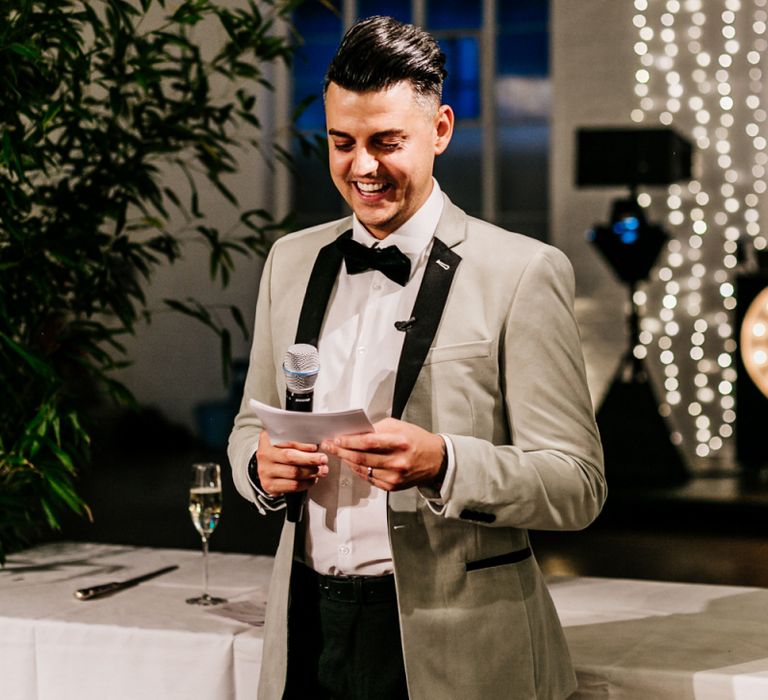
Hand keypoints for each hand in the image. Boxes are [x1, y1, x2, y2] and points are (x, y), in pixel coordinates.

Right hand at [256, 430, 328, 495]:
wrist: (266, 471)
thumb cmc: (278, 455)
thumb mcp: (285, 445)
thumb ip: (298, 445)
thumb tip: (315, 448)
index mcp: (267, 442)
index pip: (286, 443)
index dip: (302, 446)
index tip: (315, 448)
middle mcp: (264, 457)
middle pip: (290, 457)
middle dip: (310, 459)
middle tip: (323, 459)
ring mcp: (265, 473)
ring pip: (294, 473)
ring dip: (311, 472)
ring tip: (321, 470)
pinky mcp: (270, 486)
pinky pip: (293, 486)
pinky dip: (306, 483)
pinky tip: (312, 479)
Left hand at [321, 417, 444, 491]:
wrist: (436, 460)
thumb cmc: (416, 440)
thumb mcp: (399, 426)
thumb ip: (377, 429)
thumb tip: (355, 432)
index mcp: (400, 442)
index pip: (368, 442)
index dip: (349, 441)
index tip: (336, 439)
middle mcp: (397, 461)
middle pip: (361, 458)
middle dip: (341, 451)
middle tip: (329, 446)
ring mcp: (394, 476)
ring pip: (362, 470)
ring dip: (347, 461)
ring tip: (338, 453)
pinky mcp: (393, 486)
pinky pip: (369, 478)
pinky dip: (358, 471)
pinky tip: (352, 463)